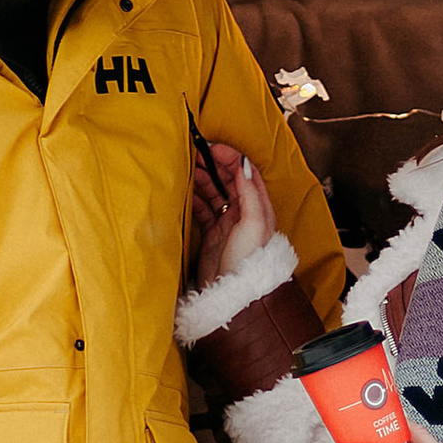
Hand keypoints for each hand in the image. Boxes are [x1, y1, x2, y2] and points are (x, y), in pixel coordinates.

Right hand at [192, 140, 277, 290]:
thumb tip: (243, 164)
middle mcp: (244, 212)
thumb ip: (250, 193)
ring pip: (213, 192)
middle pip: (227, 179)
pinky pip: (202, 209)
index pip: (245, 172)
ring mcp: (227, 222)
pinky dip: (194, 198)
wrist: (233, 295)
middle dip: (212, 164)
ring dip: (201, 179)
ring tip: (186, 168)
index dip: (229, 157)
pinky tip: (184, 191)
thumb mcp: (254, 223)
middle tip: (193, 154)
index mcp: (258, 206)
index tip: (210, 147)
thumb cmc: (248, 261)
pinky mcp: (212, 234)